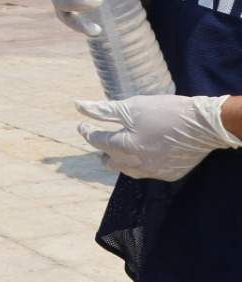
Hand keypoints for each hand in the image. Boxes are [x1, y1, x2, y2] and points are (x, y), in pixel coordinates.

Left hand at [76, 94, 240, 180]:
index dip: (87, 130)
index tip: (83, 125)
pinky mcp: (168, 175)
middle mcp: (135, 165)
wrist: (204, 125)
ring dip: (121, 159)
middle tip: (104, 138)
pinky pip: (147, 172)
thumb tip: (78, 106)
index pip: (95, 140)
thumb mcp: (131, 107)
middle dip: (103, 149)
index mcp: (123, 147)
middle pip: (108, 161)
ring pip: (127, 170)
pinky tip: (147, 152)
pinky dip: (142, 162)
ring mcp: (153, 173)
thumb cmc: (165, 111)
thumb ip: (103, 110)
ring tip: (123, 146)